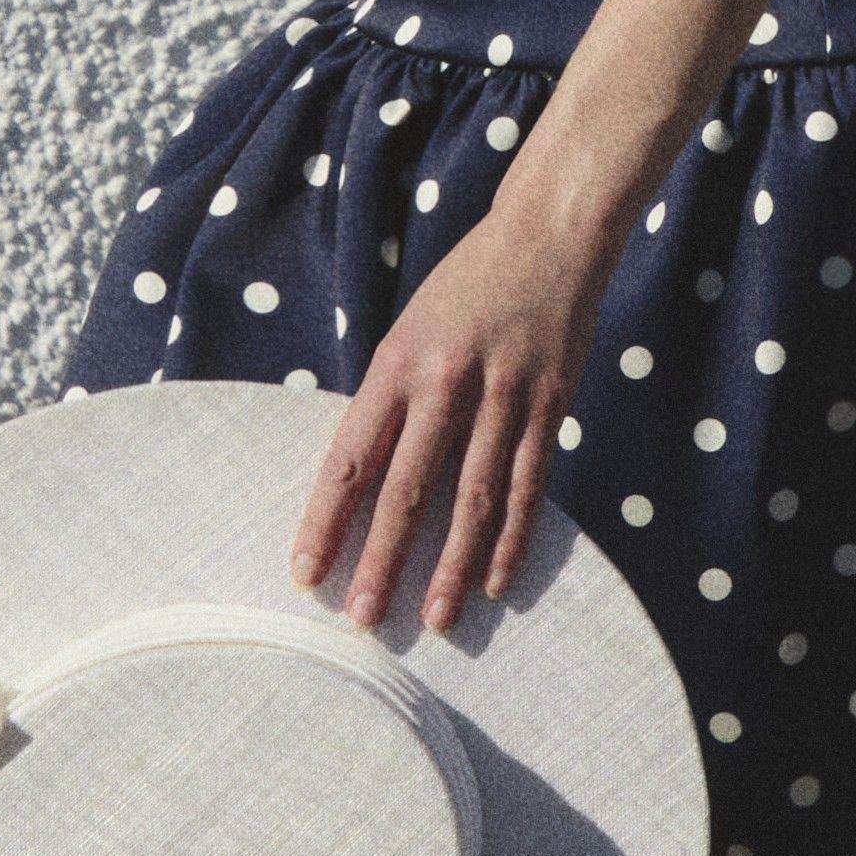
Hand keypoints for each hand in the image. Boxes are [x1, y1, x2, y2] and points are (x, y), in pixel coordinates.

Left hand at [294, 165, 629, 639]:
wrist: (547, 236)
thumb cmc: (466, 288)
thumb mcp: (410, 332)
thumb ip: (391, 400)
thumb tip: (363, 478)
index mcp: (395, 365)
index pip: (350, 459)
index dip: (326, 521)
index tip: (306, 573)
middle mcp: (444, 383)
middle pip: (405, 489)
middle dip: (382, 560)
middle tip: (362, 619)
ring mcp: (501, 395)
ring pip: (471, 498)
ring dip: (451, 565)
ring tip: (434, 619)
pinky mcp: (549, 404)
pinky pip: (528, 484)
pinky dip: (513, 537)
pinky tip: (496, 579)